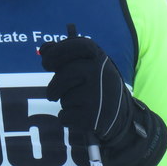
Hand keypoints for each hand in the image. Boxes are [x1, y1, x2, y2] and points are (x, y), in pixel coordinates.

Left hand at [40, 34, 166, 165]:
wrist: (123, 121)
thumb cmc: (99, 89)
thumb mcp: (89, 69)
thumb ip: (67, 58)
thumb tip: (44, 49)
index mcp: (101, 59)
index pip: (78, 45)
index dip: (59, 49)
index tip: (45, 59)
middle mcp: (101, 73)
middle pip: (64, 74)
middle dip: (55, 86)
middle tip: (52, 94)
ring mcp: (98, 95)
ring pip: (64, 97)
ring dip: (65, 102)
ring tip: (79, 104)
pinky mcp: (92, 117)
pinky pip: (64, 116)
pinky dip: (66, 118)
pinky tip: (80, 117)